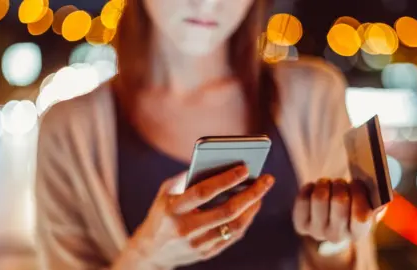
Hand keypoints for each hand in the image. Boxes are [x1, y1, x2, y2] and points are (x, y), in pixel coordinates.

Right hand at [123, 165, 274, 268]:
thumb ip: (189, 177)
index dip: (226, 179)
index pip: (204, 192)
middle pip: (226, 211)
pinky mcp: (205, 253)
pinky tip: (252, 206)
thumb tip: (221, 163)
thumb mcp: (167, 192)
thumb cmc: (163, 212)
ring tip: (261, 192)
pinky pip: (232, 236)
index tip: (245, 167)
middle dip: (251, 193)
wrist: (150, 251)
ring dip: (252, 208)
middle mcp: (186, 229)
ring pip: (233, 226)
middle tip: (266, 179)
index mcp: (174, 209)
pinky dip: (245, 220)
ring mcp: (197, 244)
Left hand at [292, 178, 374, 243]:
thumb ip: (378, 199)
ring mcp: (317, 232)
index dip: (359, 193)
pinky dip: (309, 187)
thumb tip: (380, 192)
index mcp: (358, 232)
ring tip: (327, 184)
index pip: (361, 216)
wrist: (330, 223)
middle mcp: (337, 236)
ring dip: (325, 184)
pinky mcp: (301, 224)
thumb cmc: (352, 207)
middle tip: (340, 183)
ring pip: (320, 197)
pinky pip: (302, 199)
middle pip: (339, 201)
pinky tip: (314, 188)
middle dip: (340, 185)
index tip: (356, 183)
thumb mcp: (368, 205)